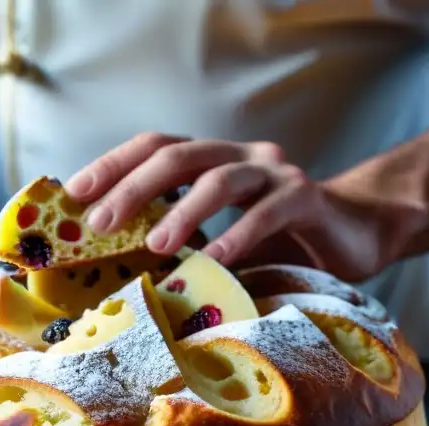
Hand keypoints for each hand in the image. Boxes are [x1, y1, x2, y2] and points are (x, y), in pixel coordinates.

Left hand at [65, 133, 427, 282]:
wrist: (354, 236)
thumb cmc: (275, 246)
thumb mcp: (216, 244)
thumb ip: (176, 244)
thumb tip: (108, 275)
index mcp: (211, 161)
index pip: (154, 147)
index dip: (113, 165)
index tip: (74, 193)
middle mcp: (240, 157)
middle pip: (178, 155)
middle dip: (133, 187)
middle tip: (100, 221)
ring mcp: (275, 173)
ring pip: (221, 179)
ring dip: (183, 211)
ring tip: (155, 244)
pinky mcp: (306, 197)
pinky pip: (268, 212)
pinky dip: (238, 236)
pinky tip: (216, 260)